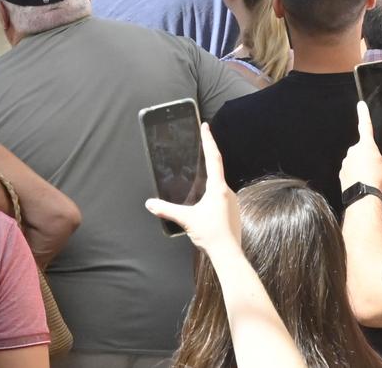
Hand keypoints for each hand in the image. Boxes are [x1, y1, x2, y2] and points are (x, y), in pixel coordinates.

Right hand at [143, 122, 240, 253]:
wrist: (228, 254)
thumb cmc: (211, 234)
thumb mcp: (186, 220)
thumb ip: (167, 210)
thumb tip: (150, 204)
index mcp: (218, 188)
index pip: (213, 158)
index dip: (209, 140)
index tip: (206, 126)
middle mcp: (227, 191)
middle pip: (216, 169)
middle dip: (207, 157)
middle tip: (200, 144)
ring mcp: (231, 201)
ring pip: (218, 184)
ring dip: (208, 179)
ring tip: (197, 174)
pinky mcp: (231, 210)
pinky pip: (221, 196)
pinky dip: (211, 193)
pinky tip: (204, 201)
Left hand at [338, 101, 381, 195]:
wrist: (363, 196)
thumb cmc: (378, 179)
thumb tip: (378, 161)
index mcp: (366, 145)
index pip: (366, 126)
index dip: (364, 114)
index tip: (361, 104)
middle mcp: (353, 150)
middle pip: (362, 150)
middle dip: (368, 157)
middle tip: (376, 170)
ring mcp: (346, 161)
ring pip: (356, 161)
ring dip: (362, 168)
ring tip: (370, 179)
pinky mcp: (342, 172)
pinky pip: (351, 171)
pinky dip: (356, 176)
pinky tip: (362, 184)